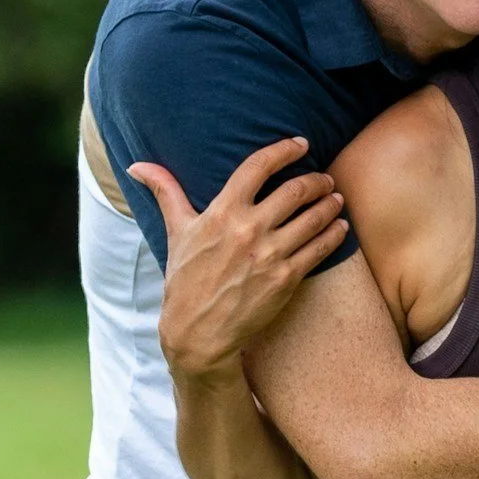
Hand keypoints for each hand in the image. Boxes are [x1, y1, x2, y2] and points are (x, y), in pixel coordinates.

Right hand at [127, 137, 349, 379]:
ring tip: (336, 197)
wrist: (198, 334)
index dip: (284, 149)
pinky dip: (335, 233)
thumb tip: (137, 165)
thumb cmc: (185, 280)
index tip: (301, 144)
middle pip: (296, 190)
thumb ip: (165, 192)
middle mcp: (248, 230)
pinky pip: (320, 248)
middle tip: (324, 178)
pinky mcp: (286, 278)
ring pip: (314, 217)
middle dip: (317, 180)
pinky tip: (341, 225)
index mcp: (221, 213)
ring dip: (330, 203)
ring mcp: (270, 254)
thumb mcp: (176, 233)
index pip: (258, 166)